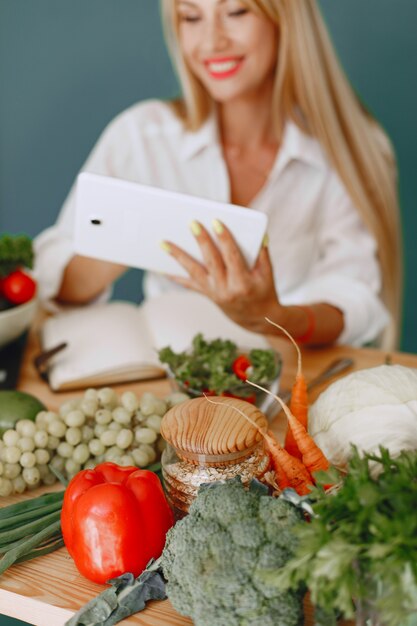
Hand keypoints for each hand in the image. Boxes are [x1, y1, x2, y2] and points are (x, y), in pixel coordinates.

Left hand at [161, 219, 283, 332]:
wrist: (258, 318)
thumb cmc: (265, 291)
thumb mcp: (268, 273)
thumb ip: (262, 252)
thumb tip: (258, 232)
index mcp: (243, 282)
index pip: (232, 256)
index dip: (224, 239)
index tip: (216, 222)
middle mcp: (226, 289)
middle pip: (211, 261)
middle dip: (201, 241)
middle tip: (192, 223)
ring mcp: (214, 293)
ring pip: (194, 272)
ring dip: (178, 257)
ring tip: (163, 243)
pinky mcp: (208, 295)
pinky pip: (189, 284)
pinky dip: (175, 276)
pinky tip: (161, 267)